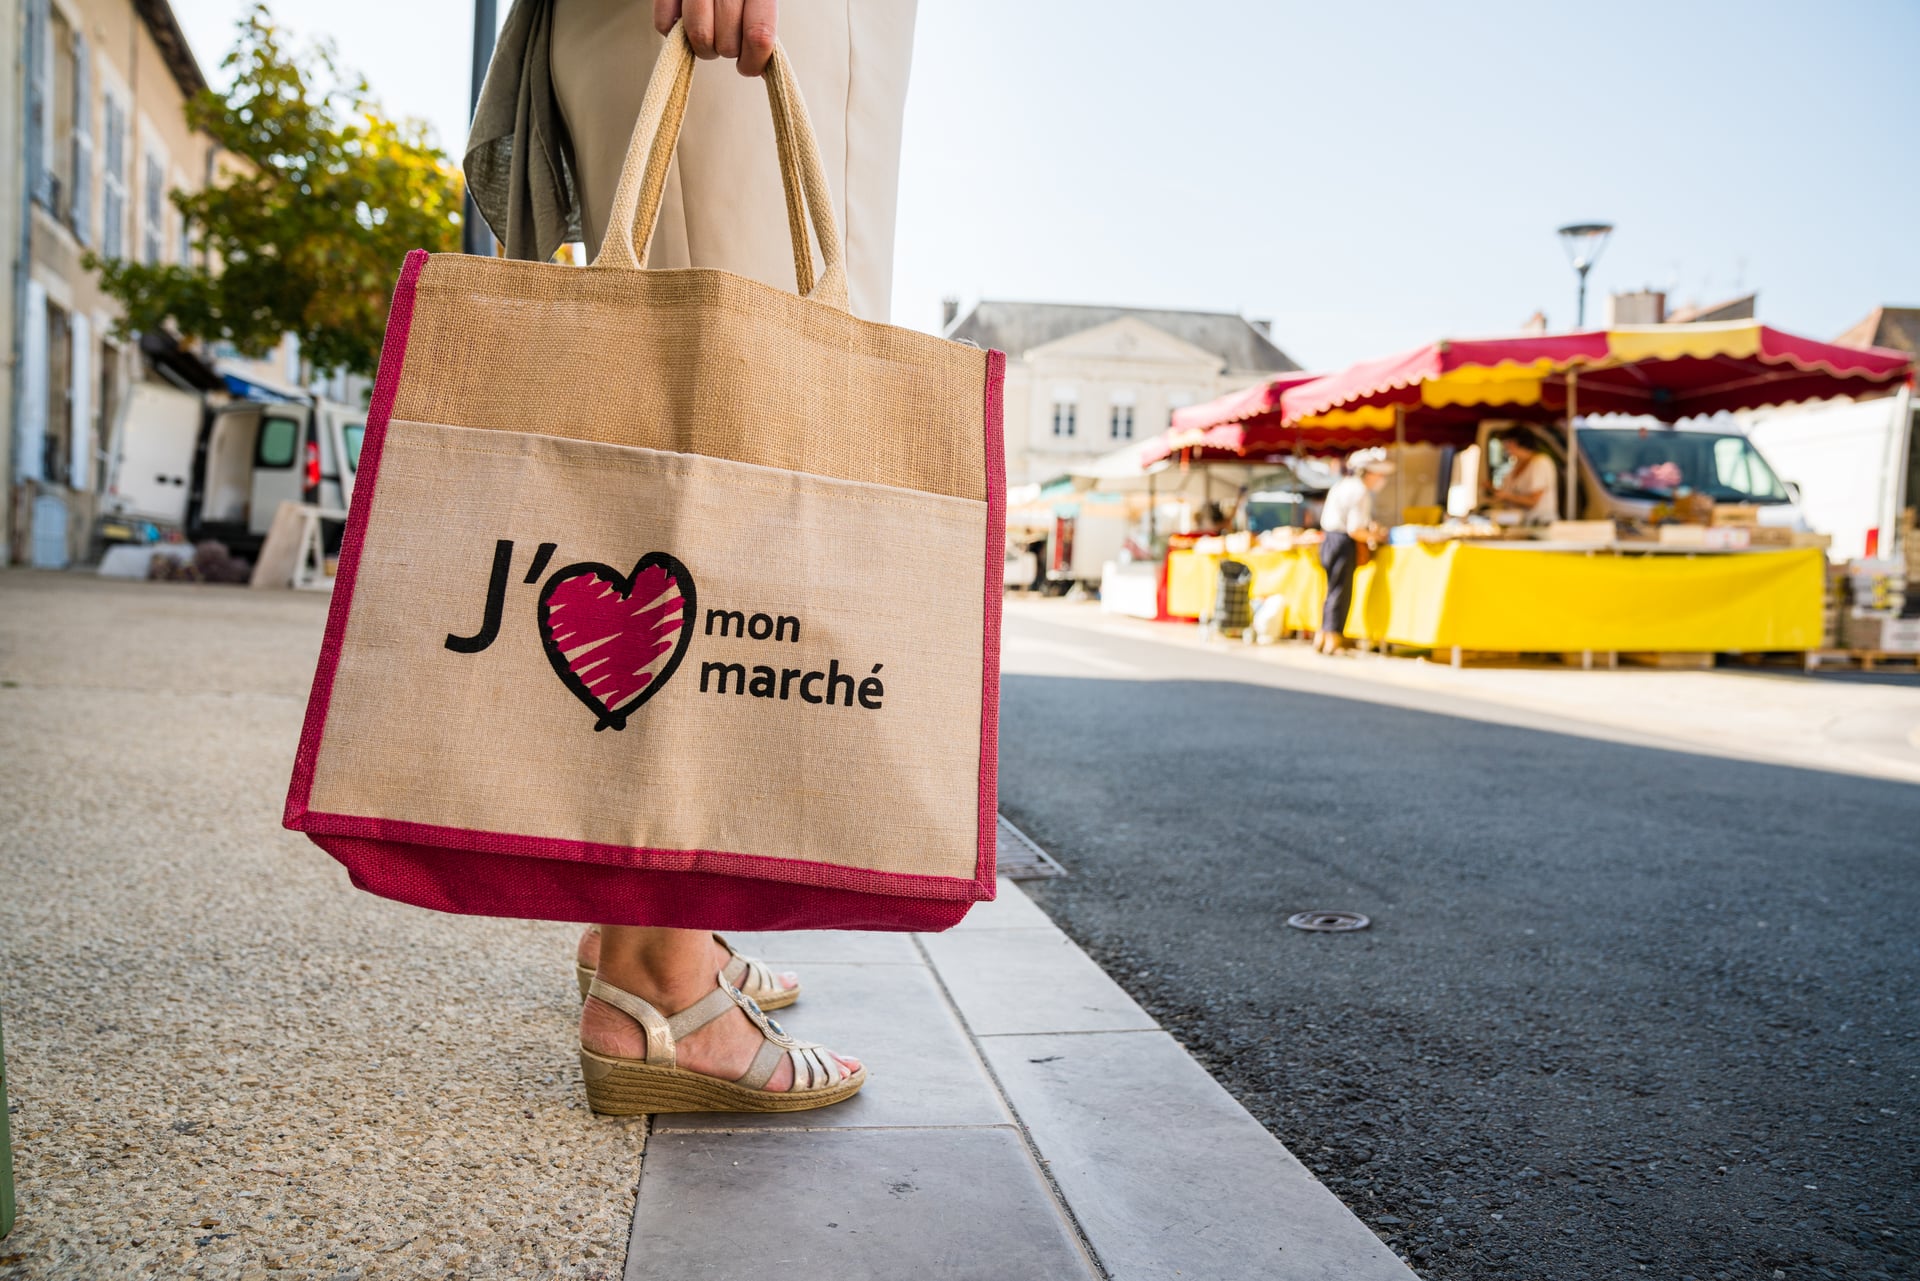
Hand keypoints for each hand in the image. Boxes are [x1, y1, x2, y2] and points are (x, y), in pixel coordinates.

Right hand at [656, 0, 777, 75]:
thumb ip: (759, 26)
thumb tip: (761, 67)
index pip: (758, 35)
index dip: (754, 61)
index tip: (748, 66)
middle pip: (727, 43)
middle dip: (726, 50)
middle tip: (725, 38)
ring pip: (699, 36)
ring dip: (703, 47)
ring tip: (707, 33)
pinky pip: (666, 24)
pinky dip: (672, 32)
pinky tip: (683, 23)